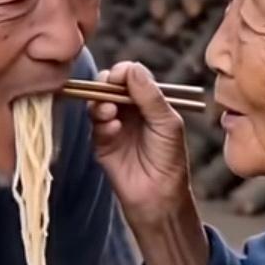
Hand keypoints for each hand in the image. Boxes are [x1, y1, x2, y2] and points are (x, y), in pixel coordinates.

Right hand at [89, 61, 192, 225]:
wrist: (159, 196)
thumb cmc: (169, 158)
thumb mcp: (166, 123)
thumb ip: (149, 96)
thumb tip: (131, 68)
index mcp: (149, 101)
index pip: (132, 77)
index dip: (125, 73)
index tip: (121, 75)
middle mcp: (130, 110)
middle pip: (110, 85)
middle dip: (107, 84)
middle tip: (110, 89)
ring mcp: (114, 125)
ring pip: (98, 102)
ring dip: (101, 102)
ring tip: (110, 112)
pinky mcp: (102, 142)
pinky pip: (95, 125)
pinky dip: (101, 123)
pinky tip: (113, 130)